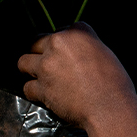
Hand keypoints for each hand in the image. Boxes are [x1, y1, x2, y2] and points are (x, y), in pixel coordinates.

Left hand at [17, 22, 136, 130]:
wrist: (108, 107)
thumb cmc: (113, 83)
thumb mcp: (104, 52)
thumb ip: (85, 46)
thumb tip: (76, 51)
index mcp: (77, 33)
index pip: (61, 29)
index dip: (61, 43)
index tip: (65, 53)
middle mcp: (58, 45)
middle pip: (36, 42)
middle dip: (39, 52)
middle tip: (46, 63)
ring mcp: (47, 66)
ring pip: (23, 62)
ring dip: (29, 70)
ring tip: (38, 77)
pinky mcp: (41, 87)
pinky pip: (27, 87)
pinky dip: (34, 92)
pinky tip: (44, 95)